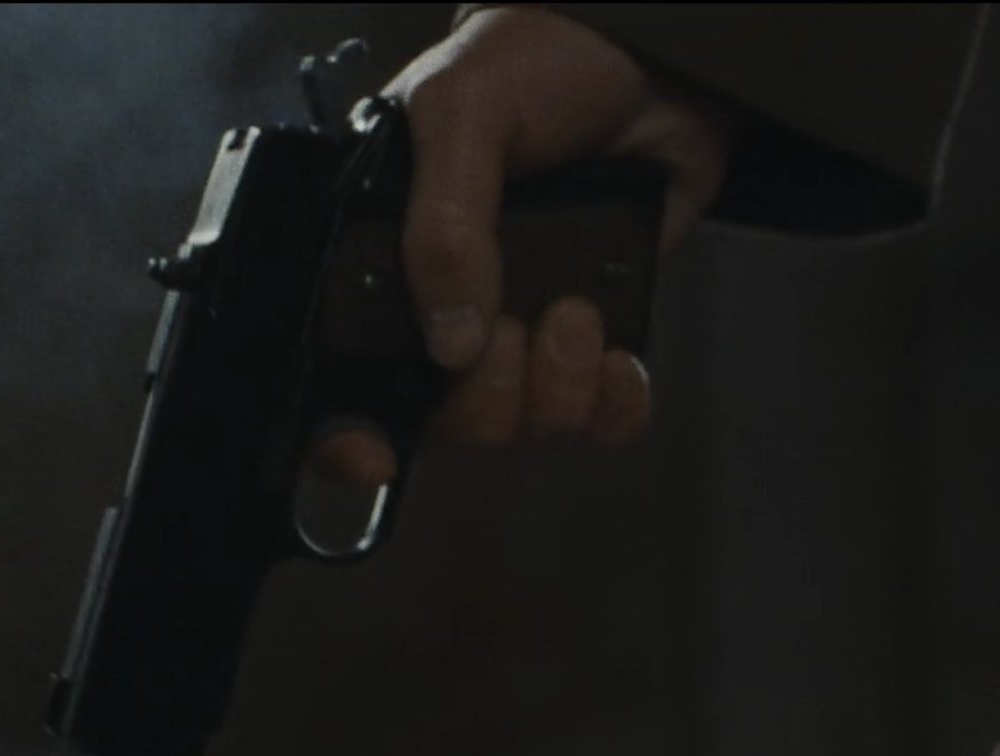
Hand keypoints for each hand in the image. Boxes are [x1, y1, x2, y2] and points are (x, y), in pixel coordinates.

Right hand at [318, 5, 736, 487]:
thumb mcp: (464, 115)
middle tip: (516, 324)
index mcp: (385, 258)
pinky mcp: (596, 335)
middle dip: (488, 397)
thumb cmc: (537, 62)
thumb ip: (445, 224)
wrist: (654, 56)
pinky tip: (620, 361)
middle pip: (448, 422)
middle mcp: (447, 308)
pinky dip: (615, 407)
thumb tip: (451, 340)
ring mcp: (524, 325)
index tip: (375, 456)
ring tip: (576, 311)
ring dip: (557, 390)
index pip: (345, 376)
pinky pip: (600, 419)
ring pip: (528, 428)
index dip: (349, 435)